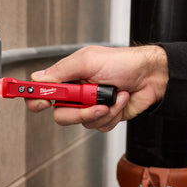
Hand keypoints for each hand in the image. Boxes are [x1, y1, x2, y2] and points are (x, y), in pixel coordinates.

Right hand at [25, 45, 168, 131]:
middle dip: (79, 112)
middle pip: (61, 114)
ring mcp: (89, 106)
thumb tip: (38, 78)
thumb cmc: (123, 62)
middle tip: (92, 102)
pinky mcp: (103, 116)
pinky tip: (120, 100)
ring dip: (102, 111)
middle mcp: (76, 94)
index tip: (40, 102)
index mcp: (68, 77)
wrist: (151, 76)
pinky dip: (113, 114)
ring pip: (83, 123)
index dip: (35, 98)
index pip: (42, 91)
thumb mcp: (89, 60)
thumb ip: (62, 70)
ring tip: (114, 95)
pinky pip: (99, 126)